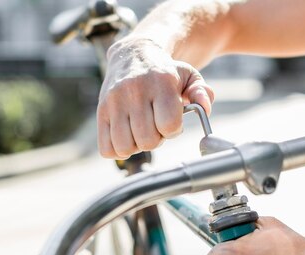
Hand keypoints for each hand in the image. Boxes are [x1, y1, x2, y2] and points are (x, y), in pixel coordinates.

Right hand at [97, 38, 214, 158]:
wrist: (133, 55)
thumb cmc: (166, 73)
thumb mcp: (190, 76)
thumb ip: (202, 93)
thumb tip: (204, 107)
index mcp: (160, 83)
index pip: (169, 125)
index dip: (174, 129)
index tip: (172, 120)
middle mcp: (134, 91)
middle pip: (148, 141)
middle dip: (156, 139)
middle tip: (156, 124)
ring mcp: (114, 102)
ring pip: (126, 147)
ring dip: (137, 145)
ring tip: (140, 129)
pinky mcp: (100, 111)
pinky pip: (107, 149)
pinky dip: (118, 149)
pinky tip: (127, 135)